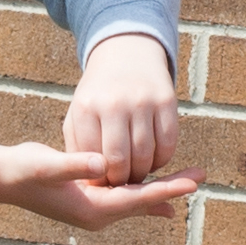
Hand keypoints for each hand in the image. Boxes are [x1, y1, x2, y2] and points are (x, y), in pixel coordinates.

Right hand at [0, 140, 198, 233]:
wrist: (3, 178)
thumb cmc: (22, 170)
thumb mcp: (47, 165)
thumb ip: (74, 164)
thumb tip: (101, 164)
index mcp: (92, 209)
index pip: (137, 199)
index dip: (166, 189)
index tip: (193, 182)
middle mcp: (98, 214)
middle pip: (143, 201)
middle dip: (172, 188)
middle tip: (201, 175)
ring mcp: (94, 208)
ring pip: (136, 199)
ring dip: (161, 188)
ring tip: (190, 178)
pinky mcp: (91, 198)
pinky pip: (125, 197)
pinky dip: (144, 191)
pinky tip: (161, 193)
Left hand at [60, 31, 178, 180]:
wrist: (125, 56)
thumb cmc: (97, 98)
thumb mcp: (78, 117)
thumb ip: (78, 150)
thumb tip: (90, 188)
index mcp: (86, 109)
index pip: (93, 160)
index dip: (99, 180)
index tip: (102, 185)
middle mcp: (114, 104)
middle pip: (121, 162)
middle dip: (121, 181)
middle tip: (121, 185)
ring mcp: (142, 101)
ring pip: (146, 156)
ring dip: (142, 174)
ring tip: (135, 174)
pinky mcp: (167, 101)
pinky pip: (168, 145)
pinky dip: (161, 160)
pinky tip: (152, 159)